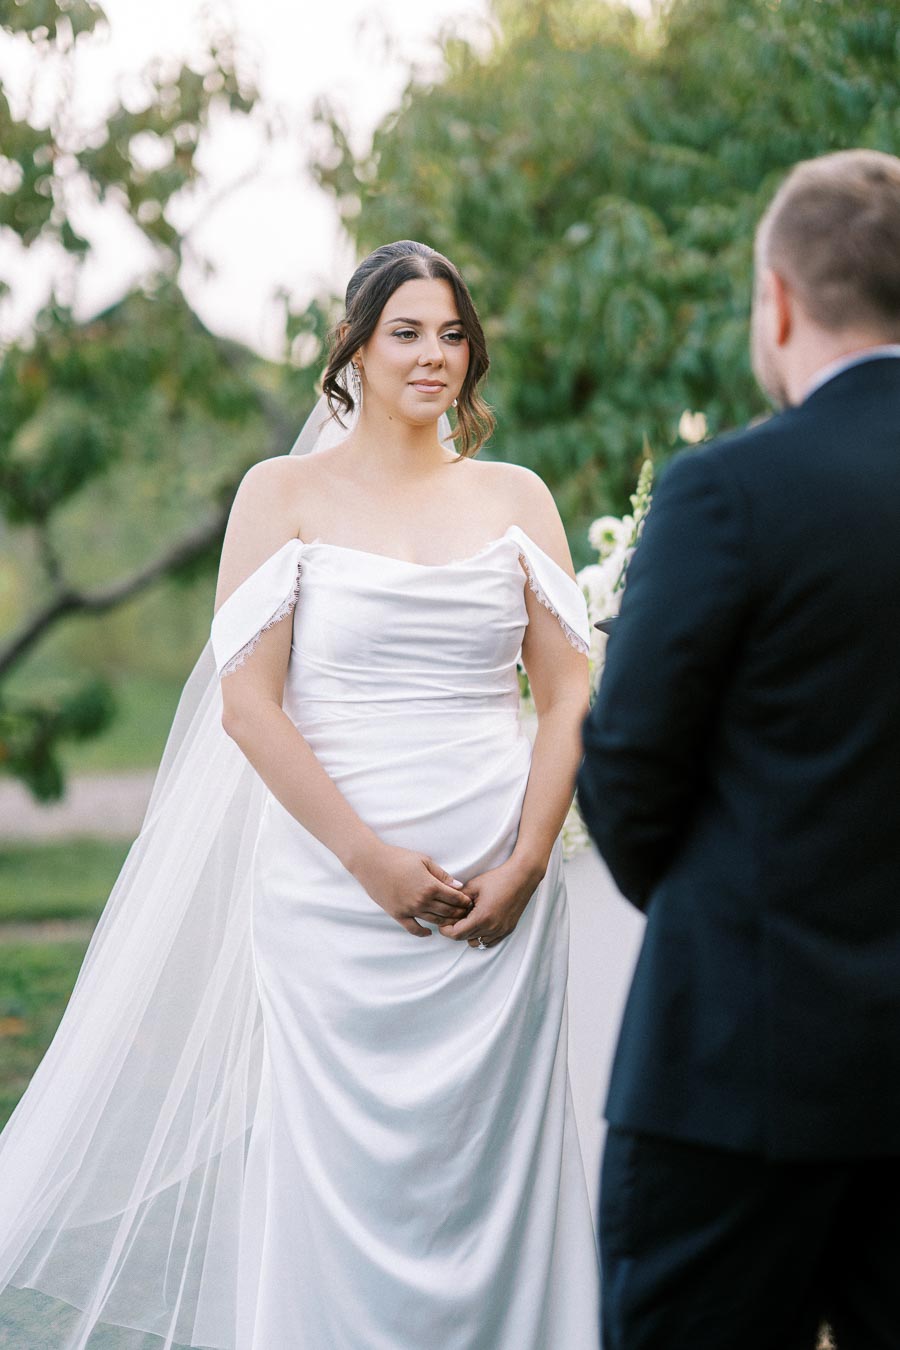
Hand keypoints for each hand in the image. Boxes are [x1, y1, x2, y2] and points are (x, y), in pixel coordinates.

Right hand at [351, 843, 474, 937]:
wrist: (371, 863)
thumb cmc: (398, 857)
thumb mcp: (424, 861)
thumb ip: (442, 875)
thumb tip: (458, 886)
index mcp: (431, 886)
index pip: (455, 898)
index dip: (464, 901)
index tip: (469, 901)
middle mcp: (422, 901)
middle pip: (448, 912)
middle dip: (459, 913)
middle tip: (465, 913)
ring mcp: (410, 910)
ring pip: (434, 921)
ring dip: (446, 922)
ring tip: (453, 921)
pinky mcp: (398, 914)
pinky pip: (413, 929)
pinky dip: (423, 933)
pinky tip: (429, 932)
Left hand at [438, 855, 545, 947]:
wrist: (521, 877)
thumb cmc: (498, 879)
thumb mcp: (473, 886)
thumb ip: (458, 899)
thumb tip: (446, 907)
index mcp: (481, 917)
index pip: (457, 934)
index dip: (446, 930)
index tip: (442, 924)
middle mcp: (492, 928)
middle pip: (465, 938)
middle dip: (456, 930)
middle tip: (453, 918)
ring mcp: (501, 931)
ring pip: (477, 942)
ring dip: (469, 934)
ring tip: (468, 920)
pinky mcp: (508, 930)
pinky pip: (489, 941)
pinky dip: (481, 936)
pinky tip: (479, 923)